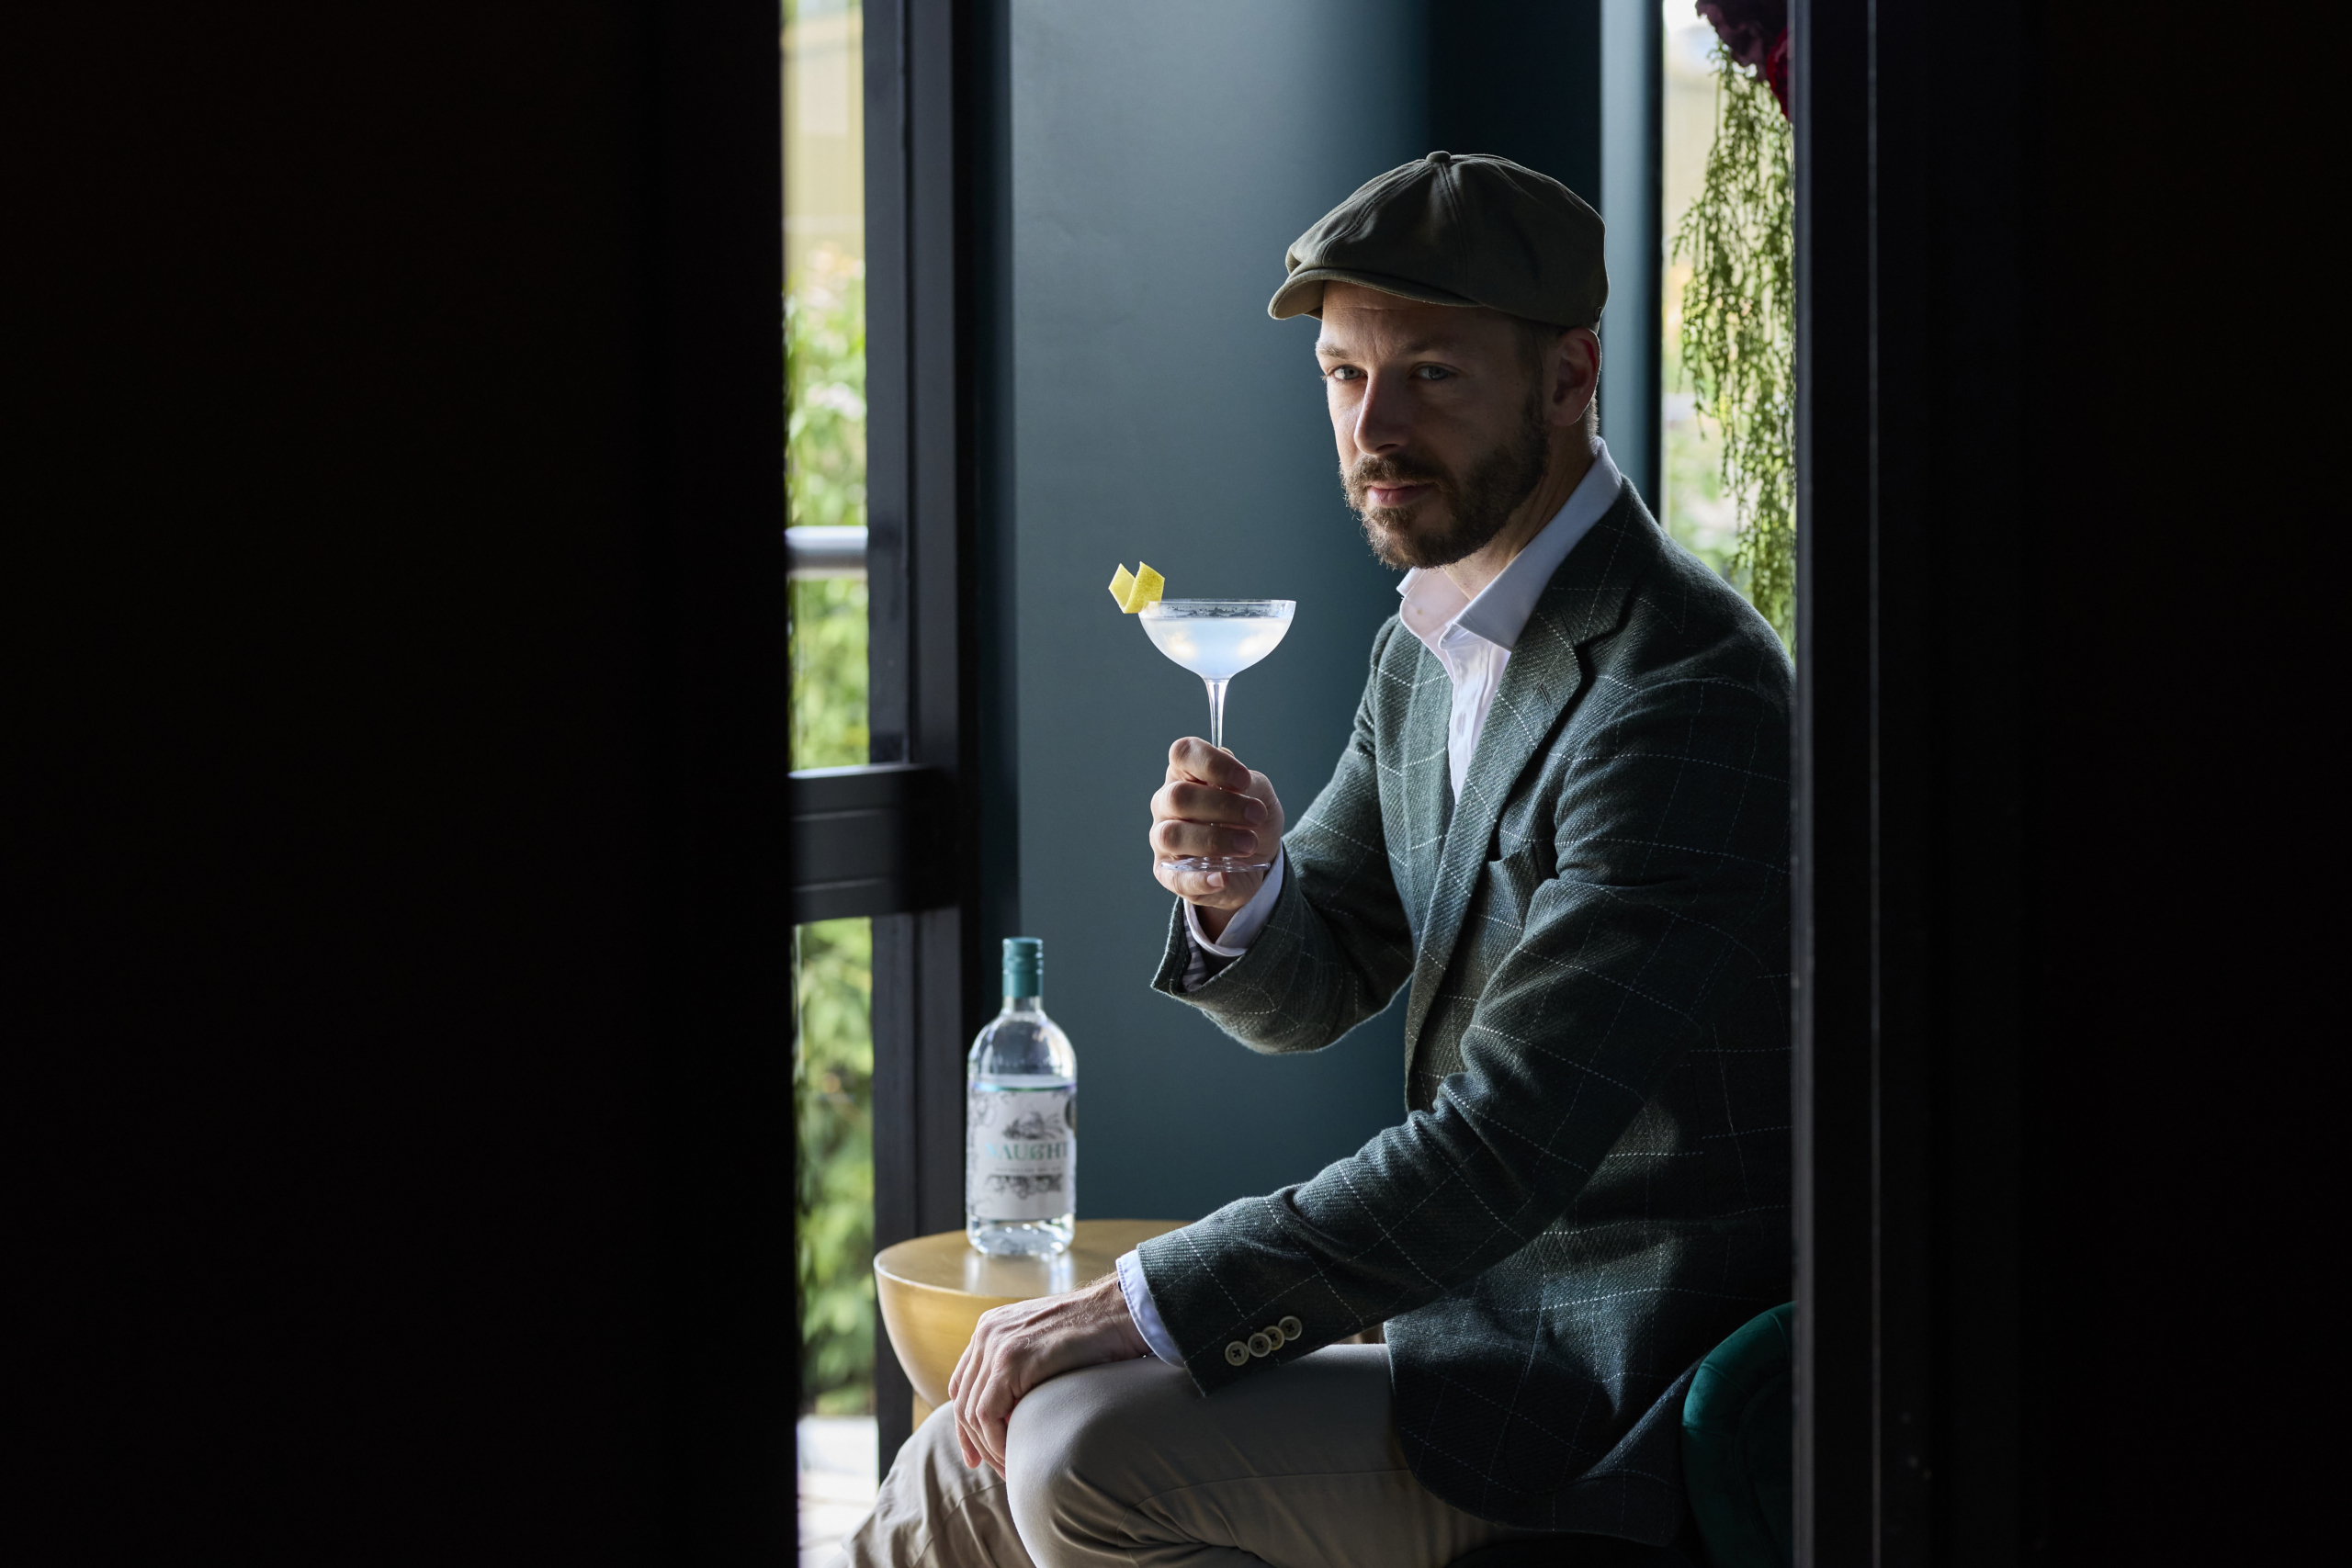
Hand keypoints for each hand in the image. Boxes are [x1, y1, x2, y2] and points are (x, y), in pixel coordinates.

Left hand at [946, 1272, 1149, 1472]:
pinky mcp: (1009, 1361)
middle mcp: (986, 1333)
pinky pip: (986, 1414)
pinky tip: (1014, 1456)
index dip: (965, 1423)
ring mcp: (995, 1345)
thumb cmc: (1095, 1334)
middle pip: (962, 1399)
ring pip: (971, 1411)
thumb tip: (1014, 1410)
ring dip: (988, 1447)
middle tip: (995, 1469)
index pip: (962, 1383)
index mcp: (991, 1327)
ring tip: (1012, 1468)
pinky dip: (996, 1441)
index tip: (975, 1455)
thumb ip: (1023, 1367)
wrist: (1118, 1312)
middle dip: (974, 1442)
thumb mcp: (1045, 1344)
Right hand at [1149, 739, 1285, 933]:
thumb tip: (1236, 787)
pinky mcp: (1168, 873)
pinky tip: (1224, 876)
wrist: (1254, 859)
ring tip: (1248, 845)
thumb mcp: (1260, 794)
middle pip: (1178, 796)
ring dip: (1215, 840)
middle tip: (1257, 816)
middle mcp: (1167, 803)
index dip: (1211, 763)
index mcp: (1186, 774)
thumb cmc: (1249, 818)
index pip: (1182, 753)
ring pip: (1172, 835)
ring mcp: (1163, 839)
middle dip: (1222, 806)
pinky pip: (1175, 877)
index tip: (1243, 781)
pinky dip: (1201, 878)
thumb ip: (1250, 783)